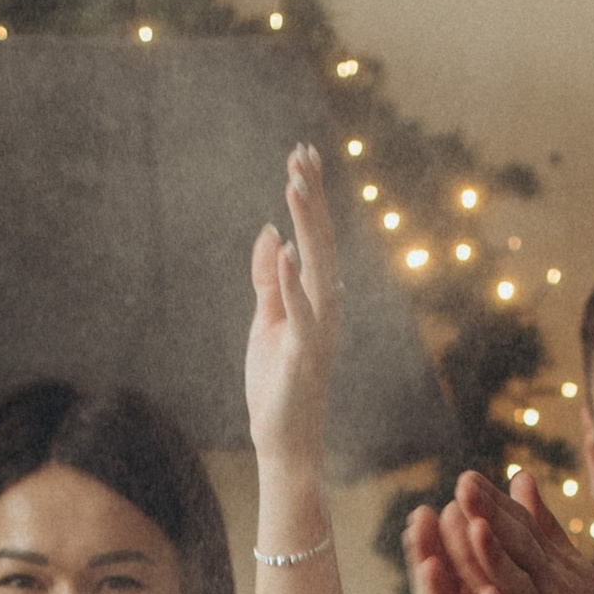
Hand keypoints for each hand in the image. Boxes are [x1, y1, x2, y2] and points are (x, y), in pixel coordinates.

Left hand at [242, 143, 339, 475]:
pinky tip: (284, 249)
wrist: (283, 440)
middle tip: (301, 153)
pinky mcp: (303, 355)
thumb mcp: (267, 321)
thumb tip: (270, 233)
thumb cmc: (277, 384)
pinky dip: (292, 281)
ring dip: (306, 226)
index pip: (314, 237)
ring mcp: (319, 330)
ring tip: (293, 186)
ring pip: (316, 267)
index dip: (310, 197)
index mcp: (317, 297)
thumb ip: (269, 280)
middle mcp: (326, 307)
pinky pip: (301, 313)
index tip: (301, 155)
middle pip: (321, 242)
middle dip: (311, 197)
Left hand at [447, 467, 593, 593]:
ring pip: (518, 587)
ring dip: (496, 559)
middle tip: (465, 487)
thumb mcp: (569, 568)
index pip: (523, 528)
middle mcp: (552, 589)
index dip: (495, 503)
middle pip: (519, 549)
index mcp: (553, 567)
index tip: (467, 476)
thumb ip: (541, 525)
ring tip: (475, 529)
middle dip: (491, 517)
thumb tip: (519, 476)